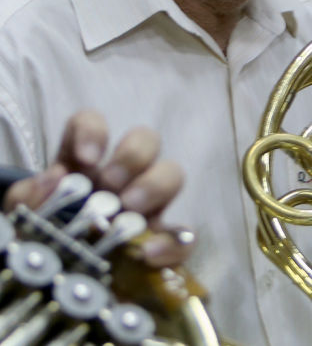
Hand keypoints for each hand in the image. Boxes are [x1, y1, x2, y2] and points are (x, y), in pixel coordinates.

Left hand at [3, 110, 190, 266]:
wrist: (58, 288)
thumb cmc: (42, 241)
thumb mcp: (25, 217)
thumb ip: (29, 196)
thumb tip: (55, 177)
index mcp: (82, 165)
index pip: (91, 124)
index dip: (93, 131)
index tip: (87, 158)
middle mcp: (121, 178)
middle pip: (145, 140)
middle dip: (133, 156)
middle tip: (113, 185)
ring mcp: (147, 207)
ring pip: (173, 173)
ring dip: (156, 185)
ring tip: (132, 210)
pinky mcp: (162, 243)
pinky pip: (184, 235)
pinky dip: (175, 242)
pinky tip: (151, 255)